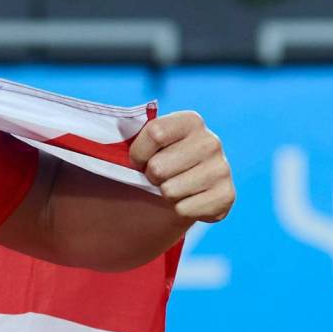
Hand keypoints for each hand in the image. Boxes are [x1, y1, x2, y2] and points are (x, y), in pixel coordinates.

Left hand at [129, 109, 232, 223]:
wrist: (188, 188)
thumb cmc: (160, 161)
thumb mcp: (147, 143)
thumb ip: (130, 136)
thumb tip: (106, 134)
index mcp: (191, 121)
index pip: (155, 133)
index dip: (138, 153)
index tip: (140, 159)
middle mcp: (211, 142)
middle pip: (158, 167)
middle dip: (151, 177)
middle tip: (160, 176)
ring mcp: (222, 169)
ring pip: (169, 191)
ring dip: (165, 194)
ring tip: (175, 186)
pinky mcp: (226, 196)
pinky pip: (184, 210)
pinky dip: (179, 209)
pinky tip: (188, 199)